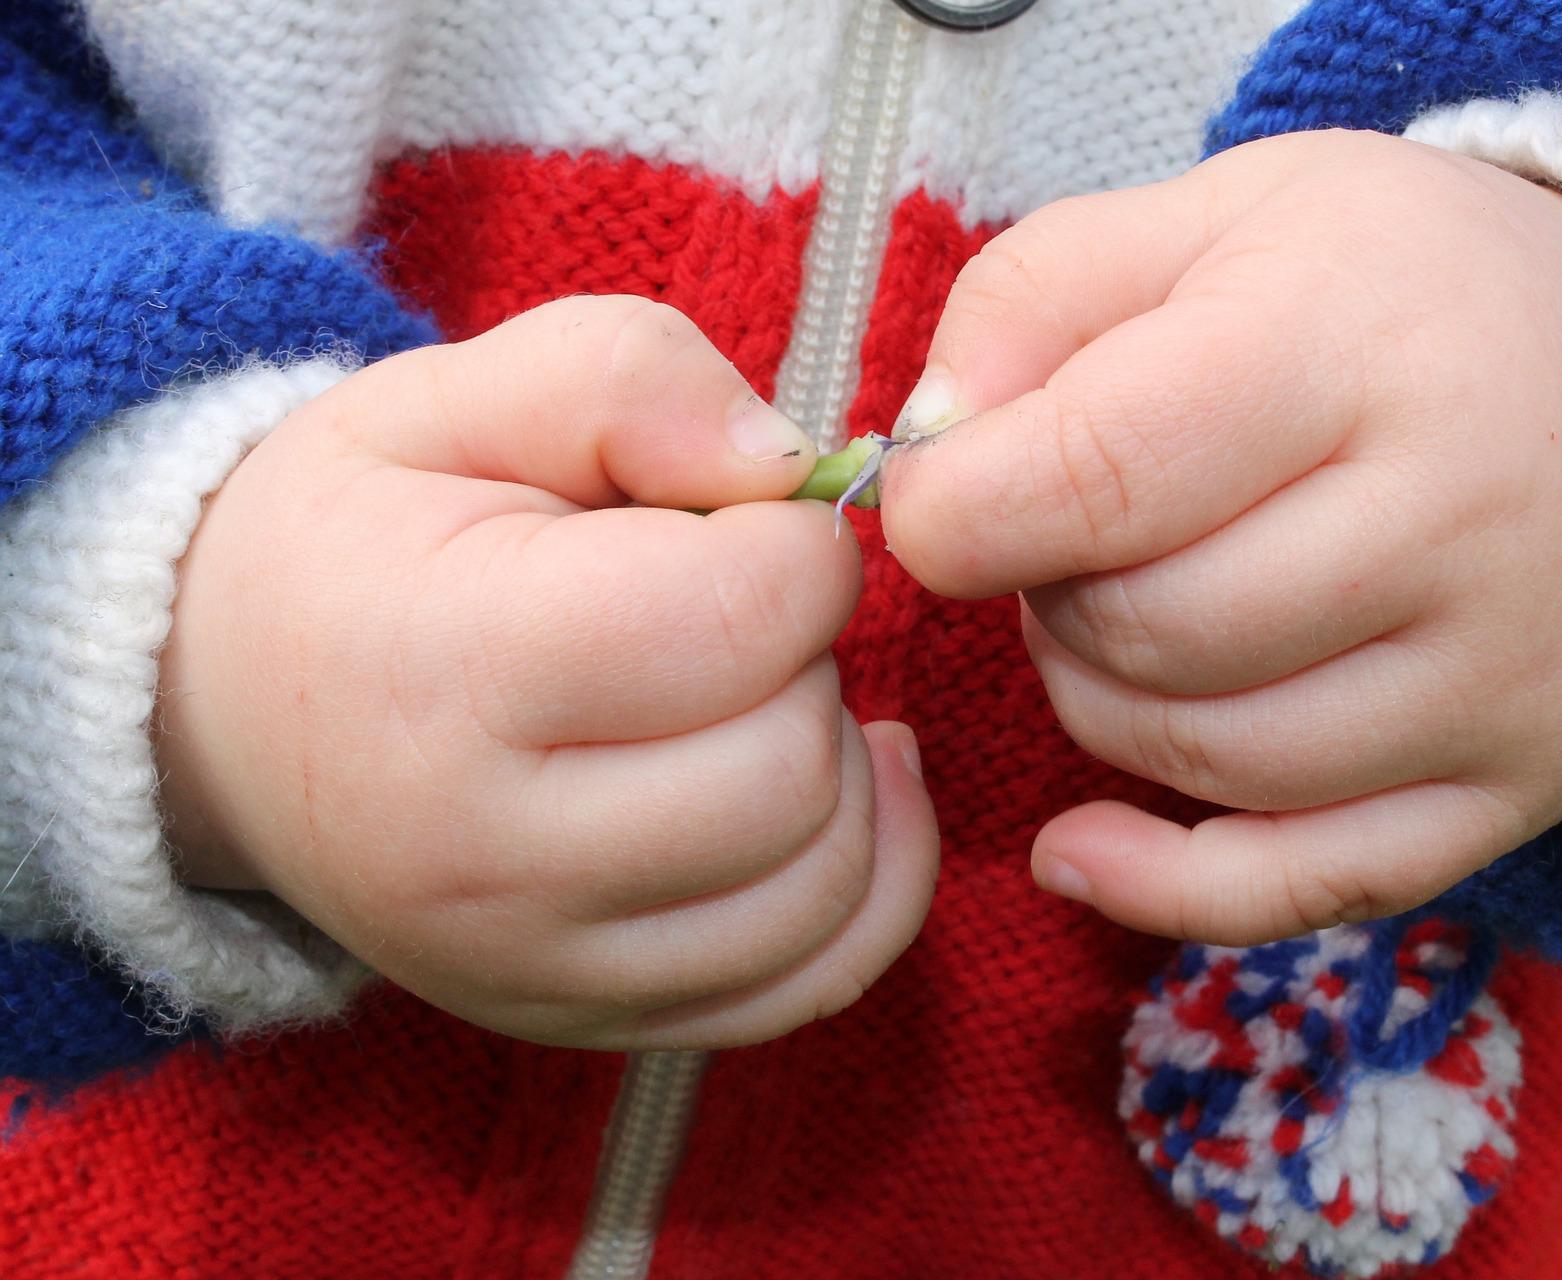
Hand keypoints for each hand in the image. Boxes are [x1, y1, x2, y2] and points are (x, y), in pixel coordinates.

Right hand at [156, 297, 939, 1048]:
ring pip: (826, 883)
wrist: (224, 710)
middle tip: (729, 616)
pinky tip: (835, 789)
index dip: (794, 546)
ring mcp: (536, 967)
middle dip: (808, 661)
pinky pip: (816, 978)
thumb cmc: (363, 536)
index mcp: (446, 667)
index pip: (738, 616)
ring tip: (756, 699)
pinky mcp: (587, 1022)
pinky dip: (870, 878)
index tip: (742, 527)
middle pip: (791, 765)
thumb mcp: (454, 397)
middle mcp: (486, 858)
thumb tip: (802, 470)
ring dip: (839, 770)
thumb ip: (629, 380)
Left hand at [882, 130, 1561, 945]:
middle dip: (1053, 595)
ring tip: (1138, 603)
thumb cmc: (1377, 289)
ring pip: (1201, 758)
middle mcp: (1459, 519)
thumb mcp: (1202, 217)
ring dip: (1105, 697)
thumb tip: (922, 461)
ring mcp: (1506, 674)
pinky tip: (1079, 848)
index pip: (1102, 474)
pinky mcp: (1519, 783)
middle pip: (1145, 633)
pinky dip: (1162, 884)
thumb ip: (1029, 304)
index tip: (932, 505)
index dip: (960, 513)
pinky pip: (1302, 887)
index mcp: (1355, 342)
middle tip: (1077, 533)